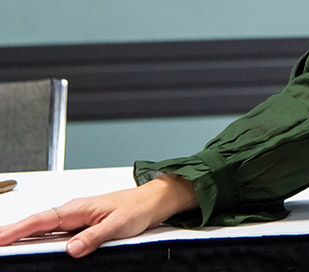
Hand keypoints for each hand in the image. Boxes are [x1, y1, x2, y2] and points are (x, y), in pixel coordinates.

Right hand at [0, 175, 197, 257]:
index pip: (40, 221)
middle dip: (11, 232)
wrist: (153, 201)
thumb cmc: (138, 208)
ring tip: (4, 244)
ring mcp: (75, 219)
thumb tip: (72, 249)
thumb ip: (94, 237)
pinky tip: (30, 245)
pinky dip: (38, 238)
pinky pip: (54, 233)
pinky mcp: (80, 225)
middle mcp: (73, 212)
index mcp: (77, 209)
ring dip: (22, 236)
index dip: (16, 231)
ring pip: (42, 228)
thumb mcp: (118, 225)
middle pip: (35, 224)